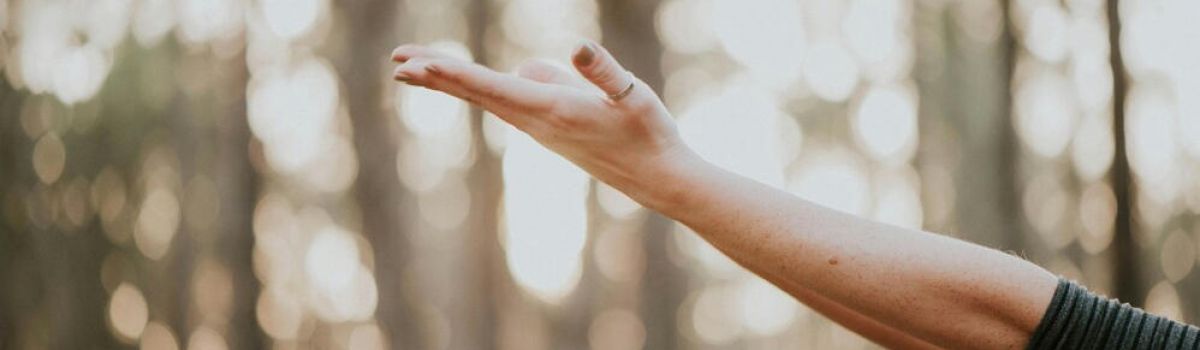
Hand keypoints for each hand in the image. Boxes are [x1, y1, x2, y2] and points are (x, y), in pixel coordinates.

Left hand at [391, 41, 698, 208]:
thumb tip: (576, 48)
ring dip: (451, 82)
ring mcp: (540, 128)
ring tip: (417, 67)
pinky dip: (479, 89)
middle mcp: (538, 122)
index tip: (418, 65)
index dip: (453, 74)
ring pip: (487, 98)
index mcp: (553, 109)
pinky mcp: (549, 129)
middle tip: (397, 63)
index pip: (493, 87)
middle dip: (436, 76)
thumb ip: (604, 72)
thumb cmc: (650, 134)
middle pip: (477, 93)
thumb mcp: (633, 96)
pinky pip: (505, 102)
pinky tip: (477, 81)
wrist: (659, 178)